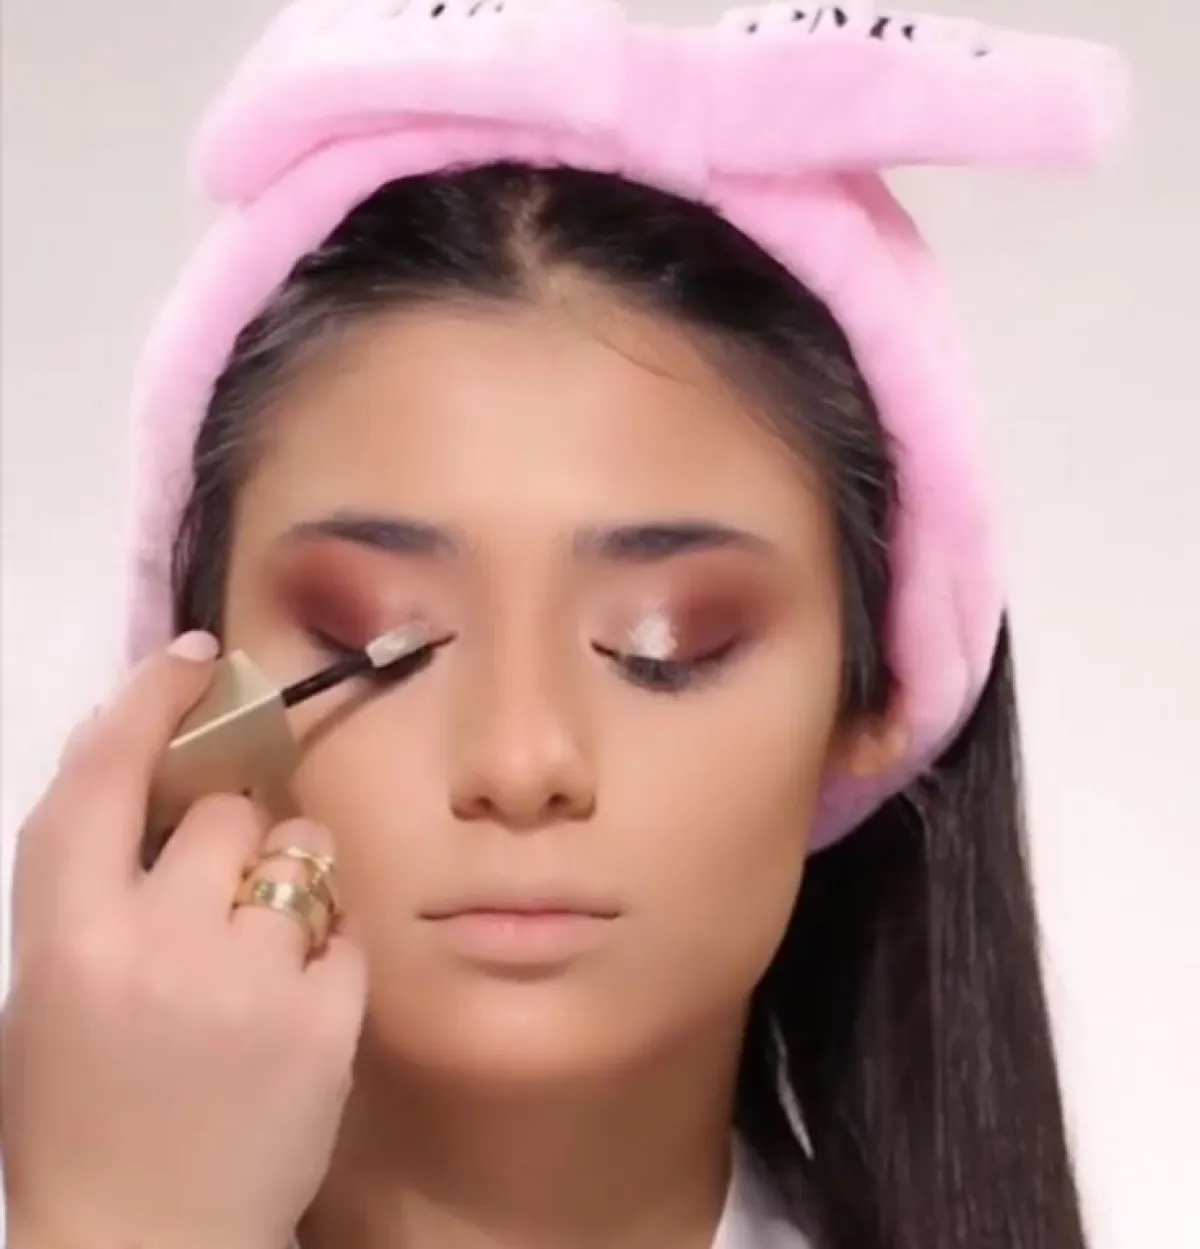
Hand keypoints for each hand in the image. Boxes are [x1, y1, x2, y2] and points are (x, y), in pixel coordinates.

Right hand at [1, 633, 366, 1248]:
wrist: (148, 1247)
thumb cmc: (80, 1116)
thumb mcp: (51, 994)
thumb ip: (100, 891)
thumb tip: (162, 787)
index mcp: (67, 938)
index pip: (103, 781)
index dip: (147, 703)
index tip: (195, 658)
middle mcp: (160, 943)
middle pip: (230, 811)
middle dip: (234, 833)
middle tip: (223, 892)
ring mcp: (252, 978)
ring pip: (305, 849)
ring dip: (292, 876)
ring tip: (263, 948)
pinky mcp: (328, 1016)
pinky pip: (347, 921)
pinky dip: (327, 944)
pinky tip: (295, 998)